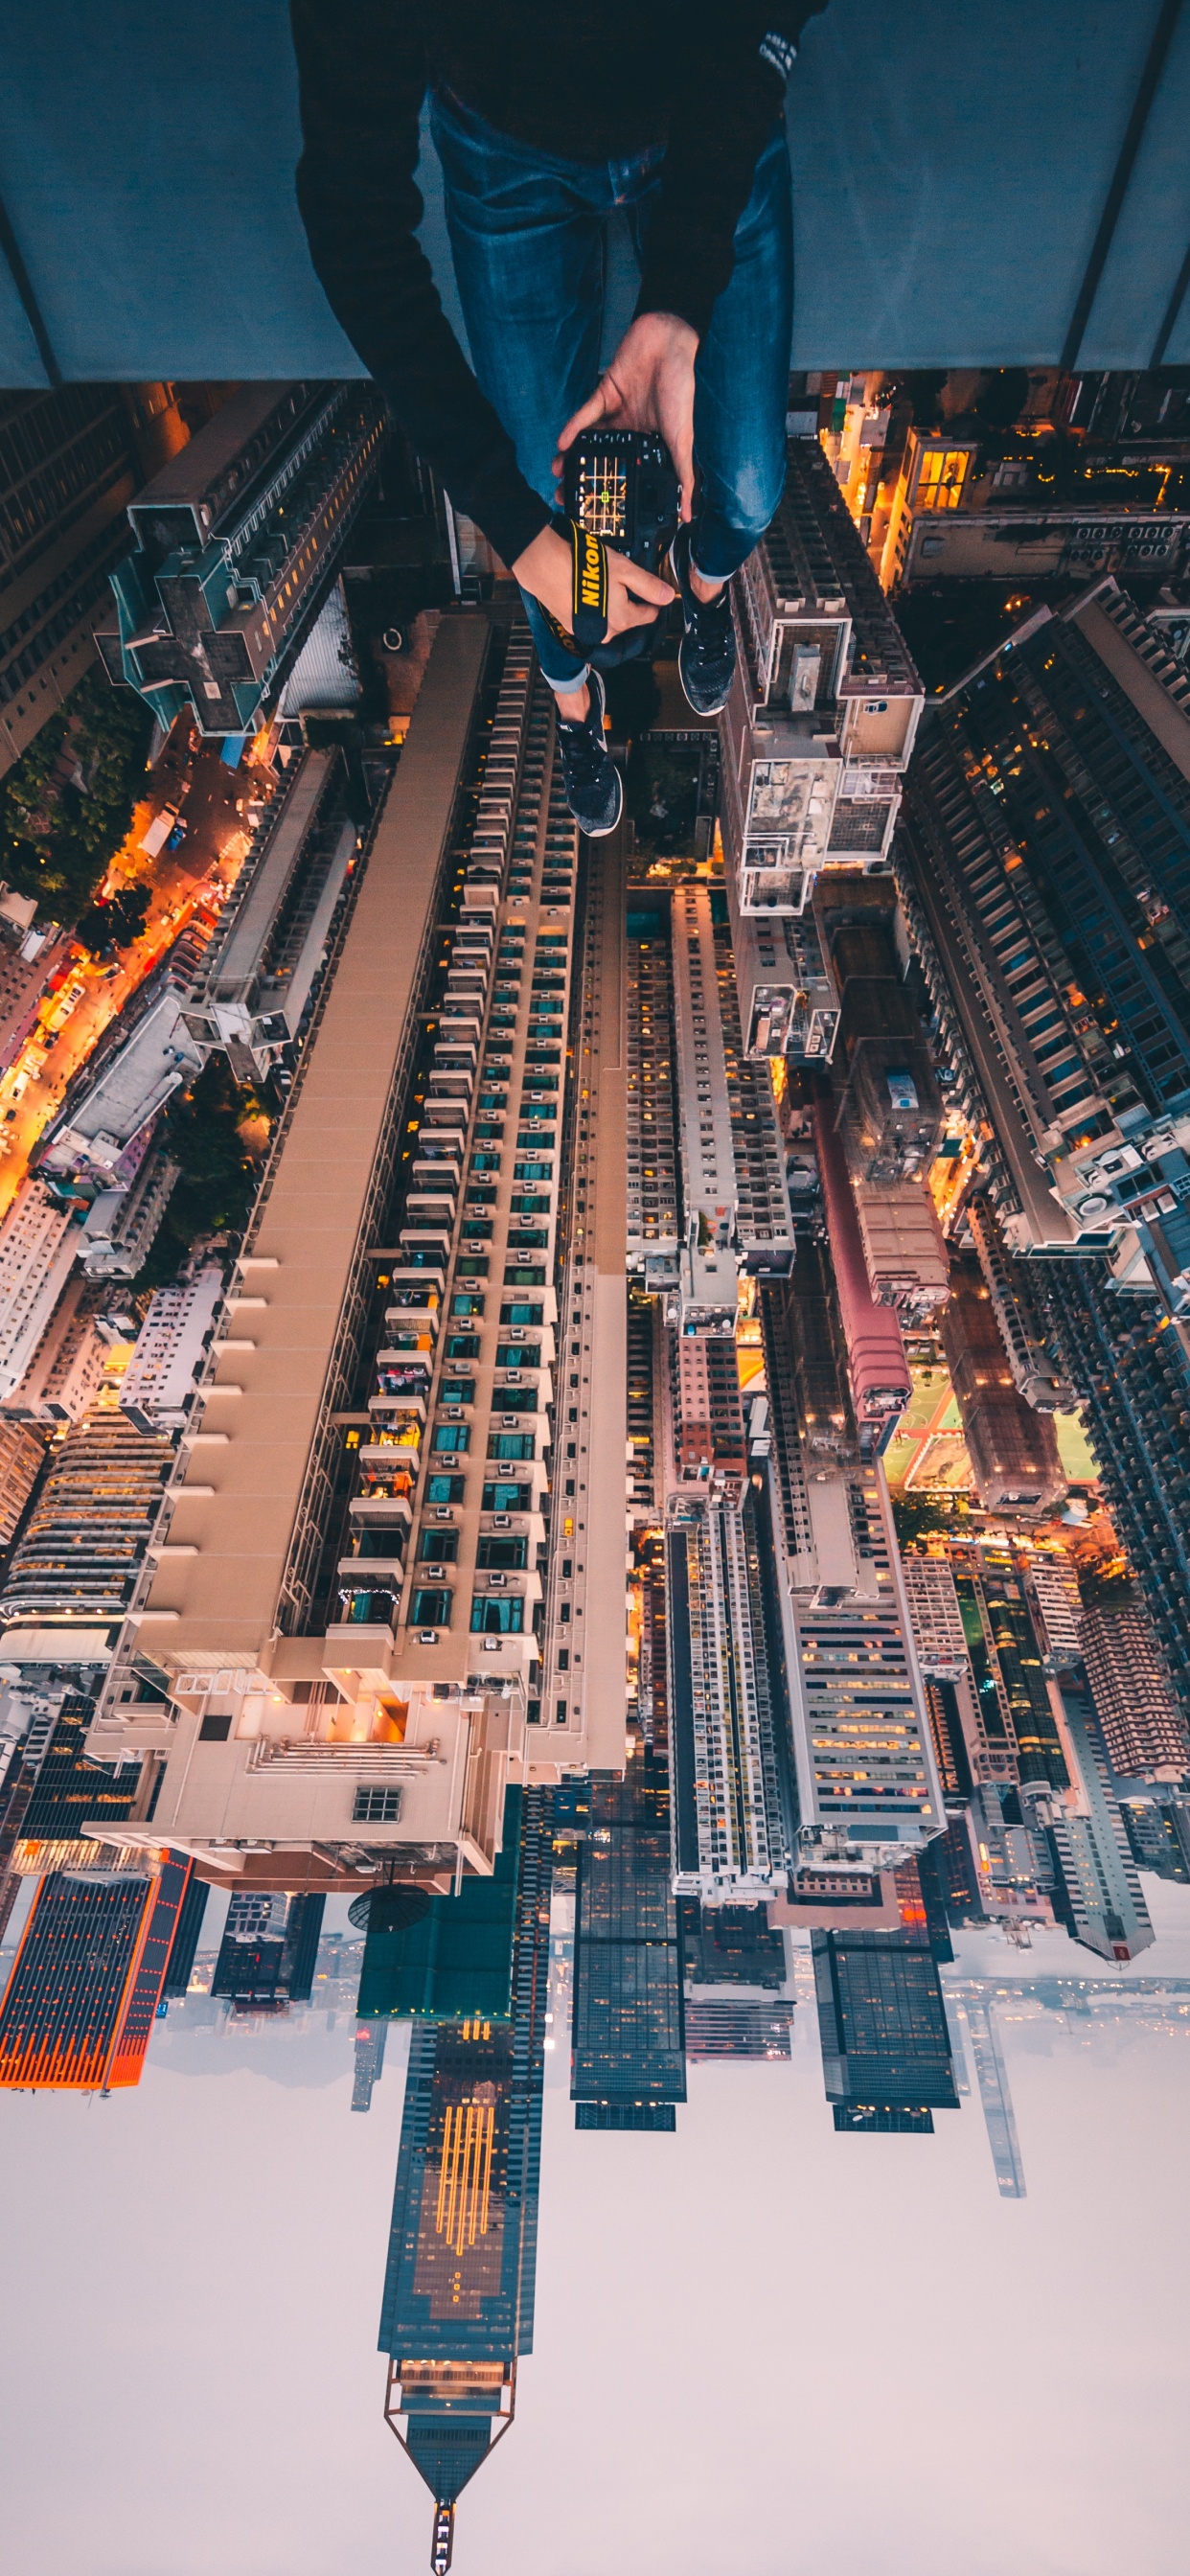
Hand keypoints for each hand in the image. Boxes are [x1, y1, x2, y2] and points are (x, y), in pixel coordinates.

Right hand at [511, 523, 672, 644]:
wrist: (545, 566)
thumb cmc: (585, 566)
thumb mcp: (625, 570)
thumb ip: (649, 586)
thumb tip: (669, 596)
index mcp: (624, 619)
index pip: (649, 615)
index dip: (653, 600)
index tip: (651, 589)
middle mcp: (607, 632)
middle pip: (628, 619)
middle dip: (629, 602)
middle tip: (620, 579)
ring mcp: (587, 632)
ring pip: (609, 620)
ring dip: (610, 606)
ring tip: (601, 583)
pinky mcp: (571, 627)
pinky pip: (591, 620)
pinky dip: (592, 608)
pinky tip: (585, 590)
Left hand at [552, 312, 698, 521]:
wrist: (670, 342)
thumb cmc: (681, 388)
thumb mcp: (683, 438)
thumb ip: (682, 473)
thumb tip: (687, 514)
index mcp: (648, 444)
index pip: (625, 472)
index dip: (610, 490)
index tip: (594, 509)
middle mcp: (629, 432)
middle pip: (601, 459)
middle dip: (583, 477)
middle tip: (565, 496)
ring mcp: (615, 413)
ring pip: (588, 440)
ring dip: (572, 455)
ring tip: (558, 472)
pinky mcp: (604, 394)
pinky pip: (585, 414)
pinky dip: (573, 428)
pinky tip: (563, 443)